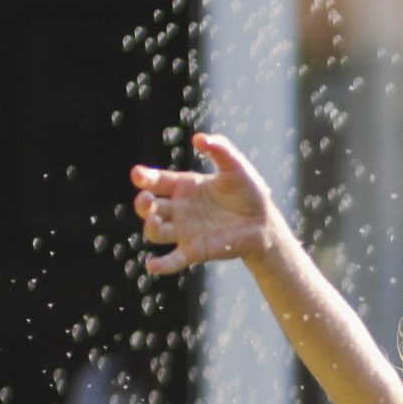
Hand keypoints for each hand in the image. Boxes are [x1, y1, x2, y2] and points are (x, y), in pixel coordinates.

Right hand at [130, 133, 276, 274]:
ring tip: (157, 222)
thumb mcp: (235, 166)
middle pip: (149, 207)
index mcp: (183, 186)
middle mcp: (179, 209)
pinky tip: (153, 266)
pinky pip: (174, 259)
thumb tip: (199, 138)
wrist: (264, 222)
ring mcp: (184, 231)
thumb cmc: (248, 191)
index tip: (138, 175)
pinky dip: (162, 264)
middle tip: (147, 200)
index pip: (155, 181)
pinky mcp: (195, 251)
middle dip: (143, 204)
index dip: (144, 177)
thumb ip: (219, 149)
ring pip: (156, 232)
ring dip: (150, 228)